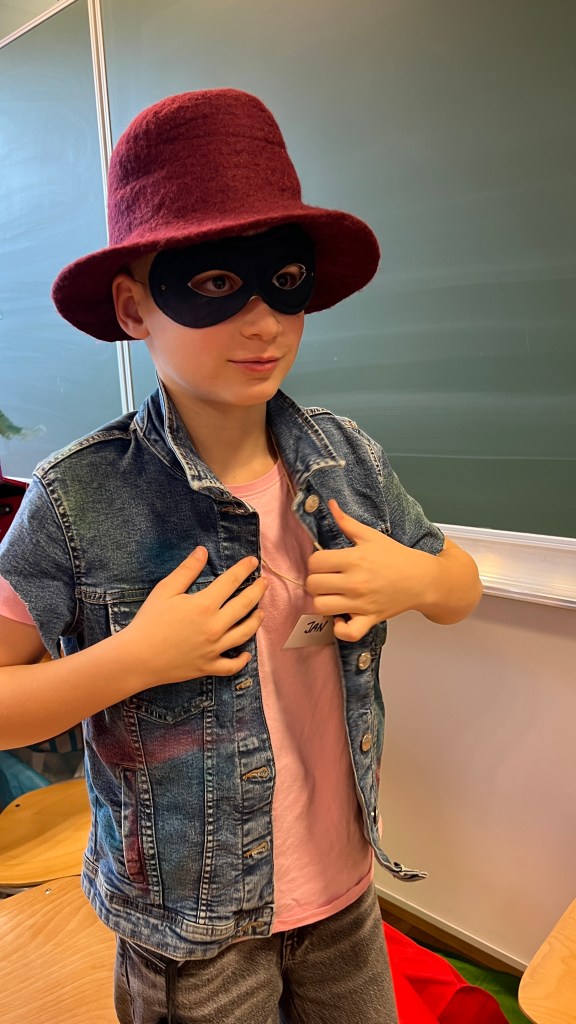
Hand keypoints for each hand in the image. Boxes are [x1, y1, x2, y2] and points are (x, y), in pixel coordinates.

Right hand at [120, 548, 266, 683]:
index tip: (253, 562)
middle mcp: (215, 626)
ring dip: (256, 621)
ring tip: (261, 611)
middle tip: (264, 583)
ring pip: (245, 633)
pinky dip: (242, 660)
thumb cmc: (148, 621)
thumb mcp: (165, 590)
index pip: (231, 582)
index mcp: (204, 605)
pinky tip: (246, 653)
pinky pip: (232, 666)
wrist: (137, 658)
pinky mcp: (208, 666)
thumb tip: (203, 551)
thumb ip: (187, 570)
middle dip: (257, 591)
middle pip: (245, 605)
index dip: (244, 569)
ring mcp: (214, 649)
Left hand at [306, 500, 433, 641]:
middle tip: (326, 579)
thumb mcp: (371, 536)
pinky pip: (346, 632)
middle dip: (315, 581)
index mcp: (353, 559)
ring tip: (331, 595)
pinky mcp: (369, 619)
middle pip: (313, 585)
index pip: (315, 562)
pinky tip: (341, 616)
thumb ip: (347, 522)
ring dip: (322, 601)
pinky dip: (339, 628)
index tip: (324, 563)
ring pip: (321, 607)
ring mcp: (361, 603)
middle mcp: (355, 582)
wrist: (422, 579)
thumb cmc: (396, 556)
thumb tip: (330, 505)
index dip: (315, 561)